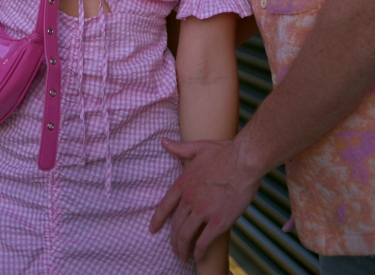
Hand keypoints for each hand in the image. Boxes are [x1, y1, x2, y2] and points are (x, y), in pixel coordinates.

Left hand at [150, 138, 260, 260]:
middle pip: (175, 225)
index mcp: (184, 182)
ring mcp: (203, 211)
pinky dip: (199, 251)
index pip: (164, 205)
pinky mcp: (218, 221)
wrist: (244, 161)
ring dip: (182, 249)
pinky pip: (204, 242)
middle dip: (173, 240)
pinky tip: (198, 256)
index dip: (157, 219)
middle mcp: (190, 199)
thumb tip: (163, 141)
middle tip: (175, 249)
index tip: (152, 229)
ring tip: (183, 256)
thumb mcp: (198, 147)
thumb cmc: (224, 152)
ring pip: (186, 236)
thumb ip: (180, 148)